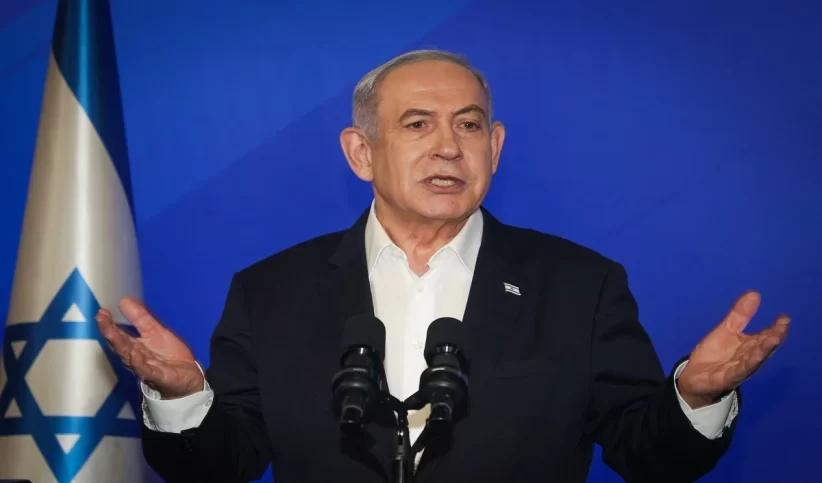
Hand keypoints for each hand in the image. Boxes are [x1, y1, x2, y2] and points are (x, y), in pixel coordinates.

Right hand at [96, 297, 204, 398]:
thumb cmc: (169, 356)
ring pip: (129, 357)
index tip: (101, 311)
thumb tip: (124, 300)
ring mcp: (145, 368)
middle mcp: (135, 358)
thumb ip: (141, 318)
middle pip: (120, 345)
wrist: (188, 378)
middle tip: (100, 318)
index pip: (119, 334)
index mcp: (135, 346)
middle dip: (109, 332)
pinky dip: (138, 363)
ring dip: (120, 345)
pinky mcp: (157, 377)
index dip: (109, 324)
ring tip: (111, 332)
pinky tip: (134, 353)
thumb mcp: (157, 332)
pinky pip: (146, 370)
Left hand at [677, 290, 789, 408]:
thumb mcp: (726, 329)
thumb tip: (755, 293)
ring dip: (764, 350)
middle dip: (774, 337)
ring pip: (755, 359)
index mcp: (749, 345)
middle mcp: (749, 357)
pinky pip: (739, 371)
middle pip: (764, 347)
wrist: (695, 377)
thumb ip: (740, 314)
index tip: (785, 317)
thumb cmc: (714, 353)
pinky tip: (754, 358)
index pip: (766, 335)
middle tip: (783, 326)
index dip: (776, 327)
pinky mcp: (728, 378)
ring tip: (775, 338)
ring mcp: (740, 369)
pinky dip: (747, 365)